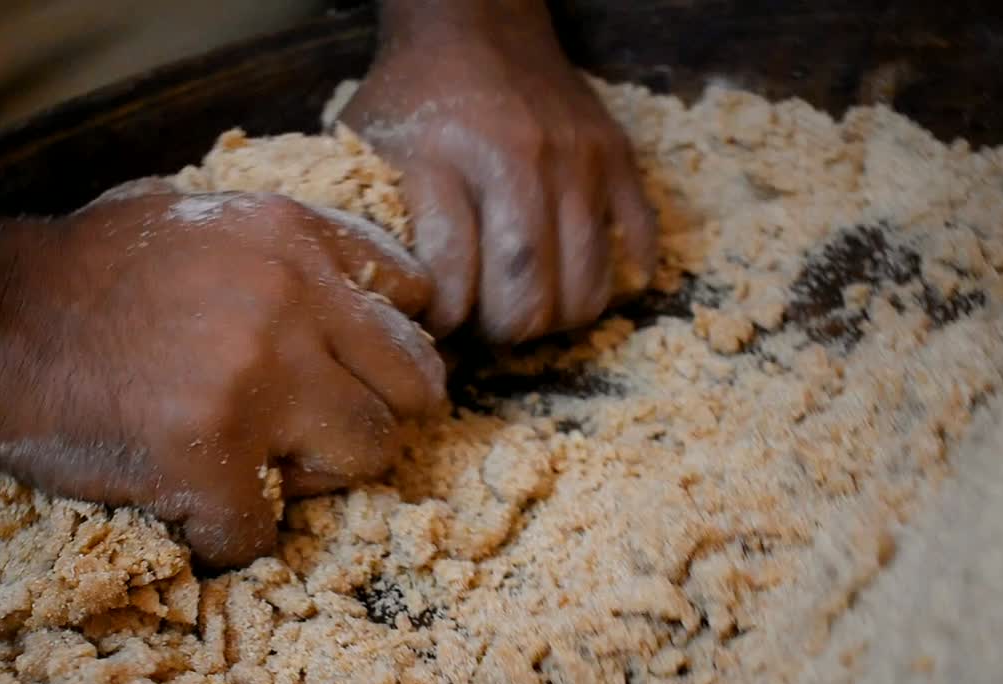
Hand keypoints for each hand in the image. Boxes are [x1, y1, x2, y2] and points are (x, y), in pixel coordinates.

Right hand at [0, 188, 445, 566]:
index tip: (349, 367)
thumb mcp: (201, 214)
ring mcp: (255, 381)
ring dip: (318, 476)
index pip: (414, 295)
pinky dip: (230, 532)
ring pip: (369, 456)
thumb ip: (291, 248)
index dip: (388, 342)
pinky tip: (190, 503)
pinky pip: (266, 531)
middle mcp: (292, 301)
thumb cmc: (86, 269)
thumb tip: (367, 294)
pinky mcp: (208, 459)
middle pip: (416, 386)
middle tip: (316, 431)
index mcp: (294, 237)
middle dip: (373, 413)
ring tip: (255, 465)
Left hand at [339, 0, 657, 342]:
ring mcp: (577, 161)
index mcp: (444, 162)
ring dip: (554, 318)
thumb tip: (384, 308)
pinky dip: (615, 281)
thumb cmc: (412, 97)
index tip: (436, 320)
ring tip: (527, 305)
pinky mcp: (618, 157)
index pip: (453, 284)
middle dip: (502, 333)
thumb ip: (370, 222)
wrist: (474, 23)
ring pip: (585, 290)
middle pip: (526, 300)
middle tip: (485, 324)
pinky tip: (575, 279)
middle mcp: (518, 162)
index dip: (444, 321)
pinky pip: (637, 246)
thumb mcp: (366, 148)